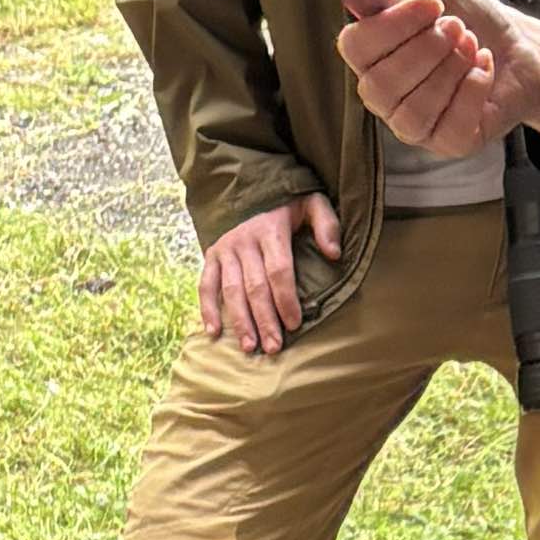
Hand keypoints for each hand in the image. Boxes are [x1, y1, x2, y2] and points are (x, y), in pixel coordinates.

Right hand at [203, 195, 338, 356]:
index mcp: (271, 230)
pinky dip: (207, 308)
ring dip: (240, 321)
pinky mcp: (211, 255)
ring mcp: (225, 249)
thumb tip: (334, 253)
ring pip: (231, 290)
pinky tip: (214, 332)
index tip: (294, 324)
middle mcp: (244, 240)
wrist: (256, 192)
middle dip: (265, 319)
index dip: (286, 299)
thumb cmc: (290, 208)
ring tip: (250, 347)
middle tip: (274, 347)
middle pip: (254, 286)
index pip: (278, 270)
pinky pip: (205, 285)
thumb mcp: (313, 205)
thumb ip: (326, 224)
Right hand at [336, 0, 528, 166]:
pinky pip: (451, 129)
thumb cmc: (467, 17)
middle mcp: (383, 96)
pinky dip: (473, 90)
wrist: (518, 44)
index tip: (434, 4)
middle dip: (428, 49)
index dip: (394, 24)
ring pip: (413, 113)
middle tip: (457, 27)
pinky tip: (483, 67)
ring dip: (450, 71)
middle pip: (382, 84)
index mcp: (369, 56)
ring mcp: (413, 124)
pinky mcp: (449, 143)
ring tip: (470, 44)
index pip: (355, 47)